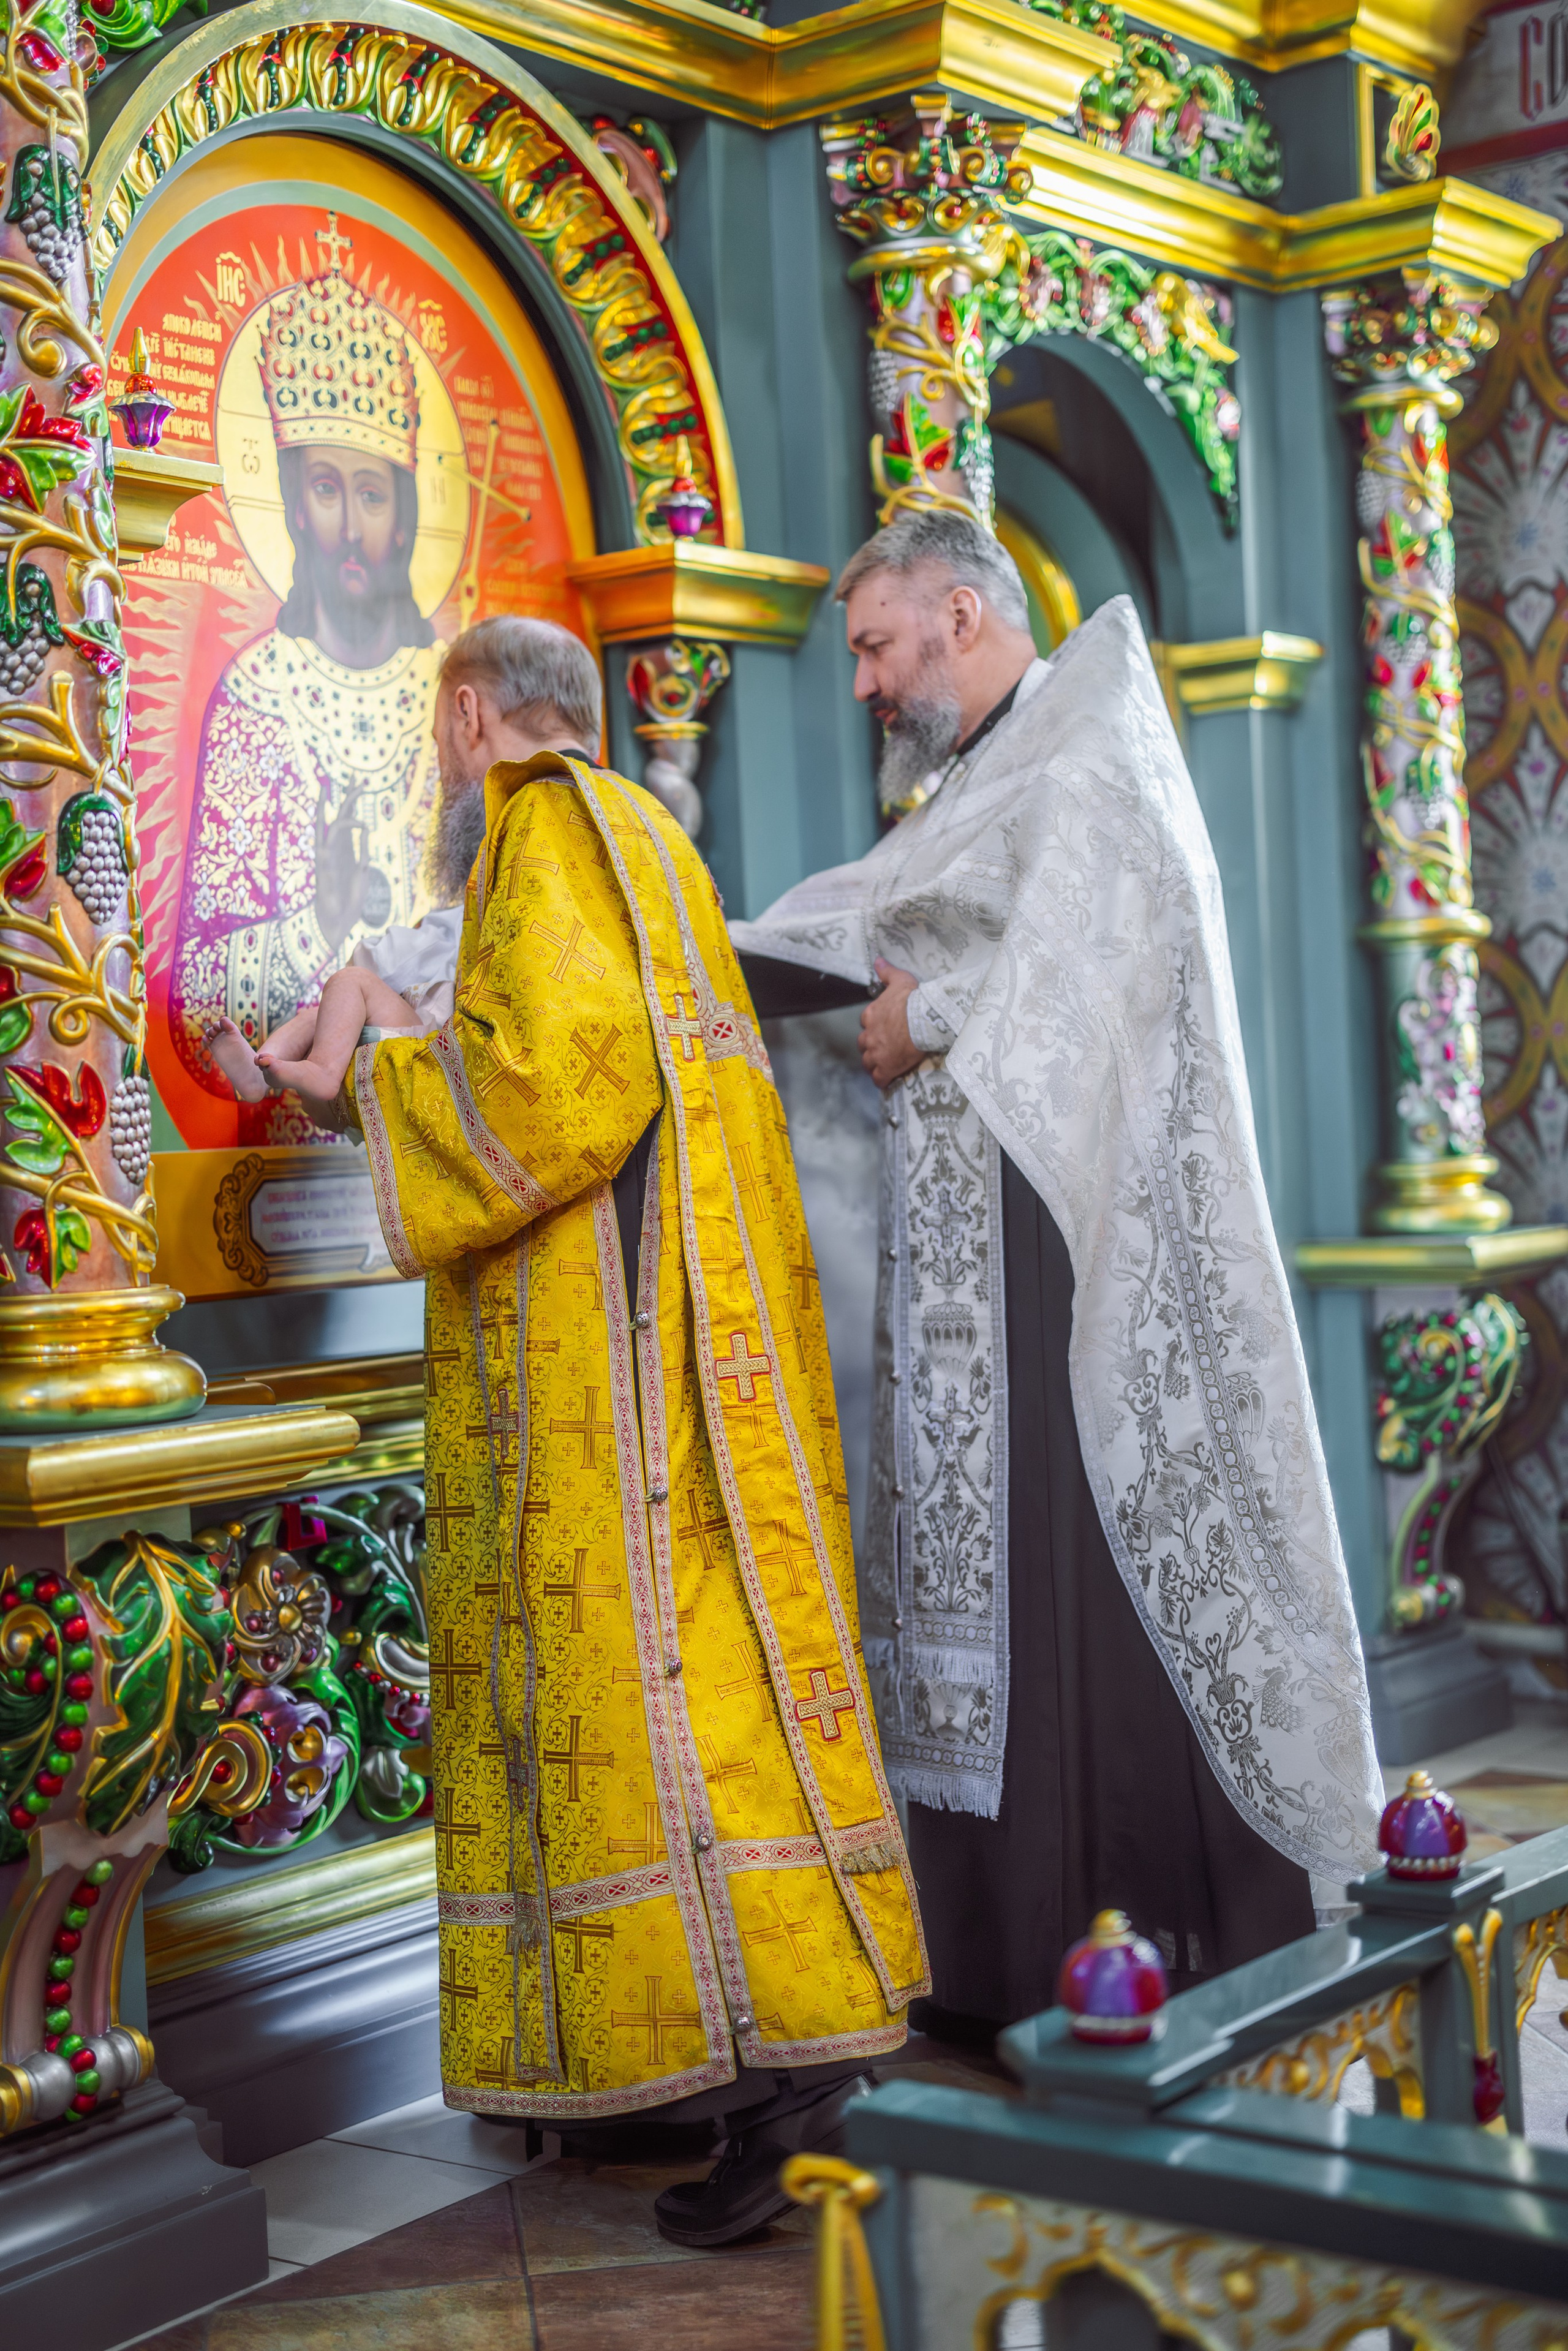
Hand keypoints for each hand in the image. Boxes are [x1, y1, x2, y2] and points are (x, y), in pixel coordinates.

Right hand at [314, 782, 369, 952]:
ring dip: (346, 802)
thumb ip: (363, 849)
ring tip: (358, 787)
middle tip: (358, 777)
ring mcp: (328, 851)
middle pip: (339, 814)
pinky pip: (333, 835)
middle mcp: (335, 847)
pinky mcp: (324, 858)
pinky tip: (361, 823)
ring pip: (333, 819)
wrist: (338, 921)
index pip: (347, 820)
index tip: (359, 785)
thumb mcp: (363, 871)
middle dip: (348, 795)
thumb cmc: (350, 901)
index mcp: (344, 849)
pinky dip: (347, 825)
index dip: (352, 803)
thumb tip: (364, 828)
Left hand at [859, 959, 924, 1090]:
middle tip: (882, 1047)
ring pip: (868, 1062)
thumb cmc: (913, 999)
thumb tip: (878, 961)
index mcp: (872, 1015)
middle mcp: (870, 1035)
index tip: (882, 1027)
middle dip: (871, 1046)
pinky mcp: (886, 1068)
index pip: (866, 1022)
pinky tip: (886, 1080)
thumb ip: (887, 972)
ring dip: (873, 1063)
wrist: (924, 1019)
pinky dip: (881, 1080)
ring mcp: (876, 1053)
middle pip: (863, 1044)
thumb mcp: (900, 980)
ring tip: (882, 1065)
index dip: (873, 1026)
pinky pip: (878, 1078)